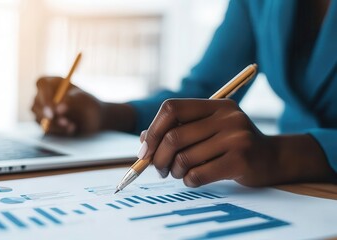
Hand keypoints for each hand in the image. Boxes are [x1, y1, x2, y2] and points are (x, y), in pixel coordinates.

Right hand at [31, 76, 136, 135]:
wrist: (93, 119)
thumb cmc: (88, 104)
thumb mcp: (84, 100)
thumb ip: (72, 101)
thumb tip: (58, 109)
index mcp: (53, 82)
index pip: (42, 84)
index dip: (45, 96)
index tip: (53, 109)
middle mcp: (44, 95)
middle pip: (36, 102)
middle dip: (49, 114)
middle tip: (63, 122)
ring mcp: (41, 109)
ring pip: (39, 117)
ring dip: (56, 124)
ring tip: (73, 125)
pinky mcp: (43, 123)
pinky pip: (45, 128)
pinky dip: (58, 131)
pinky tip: (71, 129)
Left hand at [139, 99, 334, 186]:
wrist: (274, 159)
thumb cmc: (233, 144)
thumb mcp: (208, 129)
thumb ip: (178, 130)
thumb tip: (142, 140)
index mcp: (215, 105)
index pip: (171, 108)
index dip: (153, 129)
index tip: (145, 149)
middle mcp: (226, 117)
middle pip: (174, 137)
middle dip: (158, 158)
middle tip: (159, 169)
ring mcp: (236, 137)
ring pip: (184, 158)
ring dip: (174, 171)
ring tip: (179, 173)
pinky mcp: (241, 160)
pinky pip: (198, 174)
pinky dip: (188, 180)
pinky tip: (193, 179)